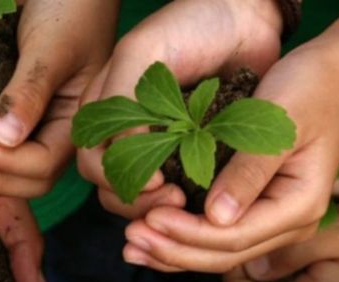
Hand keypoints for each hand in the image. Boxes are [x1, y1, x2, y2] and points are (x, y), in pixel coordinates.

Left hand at [0, 0, 118, 200]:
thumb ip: (28, 91)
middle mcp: (61, 132)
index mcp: (78, 121)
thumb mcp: (51, 44)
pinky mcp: (20, 118)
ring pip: (12, 172)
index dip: (6, 164)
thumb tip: (3, 139)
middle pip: (27, 180)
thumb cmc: (69, 4)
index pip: (42, 166)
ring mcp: (41, 128)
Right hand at [77, 0, 282, 219]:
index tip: (156, 181)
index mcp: (103, 111)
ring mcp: (158, 146)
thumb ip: (121, 103)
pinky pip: (179, 188)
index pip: (92, 163)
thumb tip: (119, 157)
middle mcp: (125, 133)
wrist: (245, 15)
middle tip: (175, 200)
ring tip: (189, 202)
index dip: (117, 179)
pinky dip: (187, 200)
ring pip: (142, 195)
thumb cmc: (189, 24)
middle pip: (112, 188)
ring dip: (160, 206)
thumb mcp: (141, 53)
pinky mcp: (191, 154)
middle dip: (139, 200)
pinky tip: (204, 201)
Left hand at [121, 41, 338, 272]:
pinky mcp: (258, 209)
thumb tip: (217, 218)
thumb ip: (249, 172)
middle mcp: (289, 223)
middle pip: (223, 255)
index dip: (186, 234)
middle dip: (173, 250)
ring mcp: (275, 220)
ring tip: (131, 247)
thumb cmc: (310, 88)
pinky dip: (183, 238)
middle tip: (128, 241)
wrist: (335, 72)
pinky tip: (152, 236)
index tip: (147, 219)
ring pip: (218, 252)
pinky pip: (217, 235)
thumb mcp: (279, 124)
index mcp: (299, 206)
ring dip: (173, 251)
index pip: (234, 237)